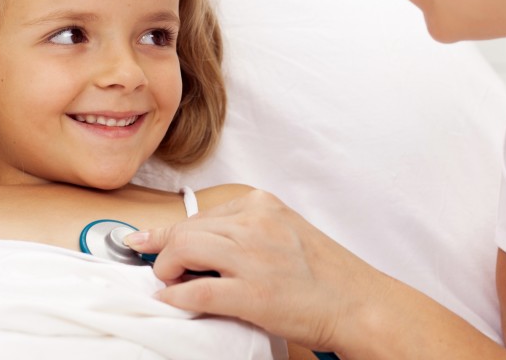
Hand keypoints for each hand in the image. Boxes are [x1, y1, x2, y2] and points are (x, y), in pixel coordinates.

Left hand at [127, 189, 380, 353]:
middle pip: (189, 228)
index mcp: (262, 204)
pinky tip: (169, 298)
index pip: (203, 213)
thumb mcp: (284, 232)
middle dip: (161, 246)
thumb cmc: (323, 271)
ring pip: (186, 248)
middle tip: (151, 262)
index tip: (147, 238)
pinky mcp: (254, 293)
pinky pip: (198, 289)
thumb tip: (202, 242)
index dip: (172, 230)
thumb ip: (248, 229)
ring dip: (165, 267)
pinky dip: (176, 294)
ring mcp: (254, 256)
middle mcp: (256, 223)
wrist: (357, 302)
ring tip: (166, 281)